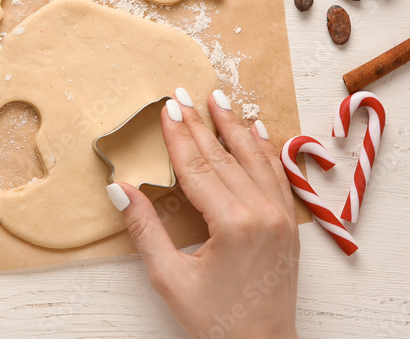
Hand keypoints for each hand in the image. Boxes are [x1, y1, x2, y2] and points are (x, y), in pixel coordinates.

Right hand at [108, 89, 298, 338]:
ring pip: (254, 160)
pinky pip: (277, 177)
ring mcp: (280, 218)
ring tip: (219, 99)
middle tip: (182, 94)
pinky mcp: (289, 226)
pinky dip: (266, 150)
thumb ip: (145, 230)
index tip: (166, 108)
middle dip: (200, 124)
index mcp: (232, 224)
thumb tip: (121, 189)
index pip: (197, 168)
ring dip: (234, 127)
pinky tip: (258, 130)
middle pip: (223, 158)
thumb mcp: (170, 279)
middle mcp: (261, 213)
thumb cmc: (215, 322)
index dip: (178, 136)